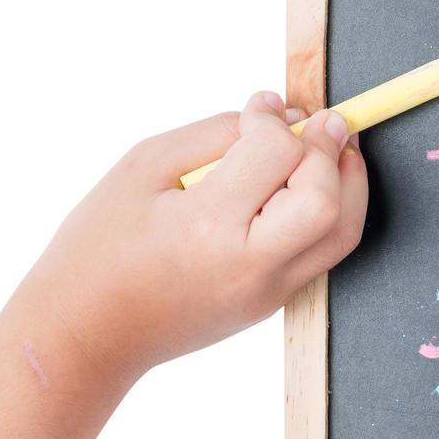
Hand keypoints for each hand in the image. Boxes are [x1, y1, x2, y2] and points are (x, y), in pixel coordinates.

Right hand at [20, 91, 366, 379]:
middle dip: (331, 151)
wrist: (89, 332)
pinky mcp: (274, 304)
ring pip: (343, 234)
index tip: (264, 106)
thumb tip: (277, 112)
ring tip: (336, 148)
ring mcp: (268, 292)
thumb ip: (215, 133)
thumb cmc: (100, 246)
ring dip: (349, 183)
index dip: (277, 120)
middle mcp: (250, 265)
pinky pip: (323, 253)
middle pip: (327, 202)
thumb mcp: (143, 168)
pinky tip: (313, 183)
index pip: (277, 155)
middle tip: (322, 121)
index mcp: (208, 226)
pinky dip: (332, 212)